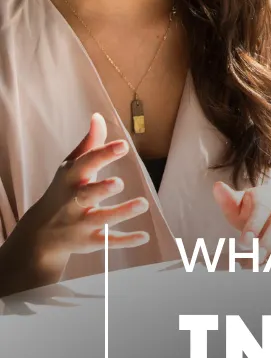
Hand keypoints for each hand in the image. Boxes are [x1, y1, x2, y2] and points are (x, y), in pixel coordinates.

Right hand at [0, 113, 149, 296]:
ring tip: (143, 203)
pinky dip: (125, 240)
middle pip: (87, 194)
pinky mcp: (89, 241)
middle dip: (102, 189)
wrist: (40, 233)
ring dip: (122, 212)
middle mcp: (73, 201)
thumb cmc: (62, 191)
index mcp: (71, 179)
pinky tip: (144, 236)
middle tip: (119, 183)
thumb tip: (98, 116)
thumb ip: (89, 143)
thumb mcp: (71, 167)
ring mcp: (80, 222)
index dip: (103, 154)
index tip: (122, 145)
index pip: (86, 164)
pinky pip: (108, 241)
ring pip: (101, 218)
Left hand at [212, 182, 270, 266]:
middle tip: (257, 258)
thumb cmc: (250, 211)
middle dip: (269, 240)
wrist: (270, 211)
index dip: (253, 225)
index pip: (260, 208)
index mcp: (265, 196)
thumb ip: (228, 200)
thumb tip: (218, 187)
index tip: (244, 242)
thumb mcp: (236, 206)